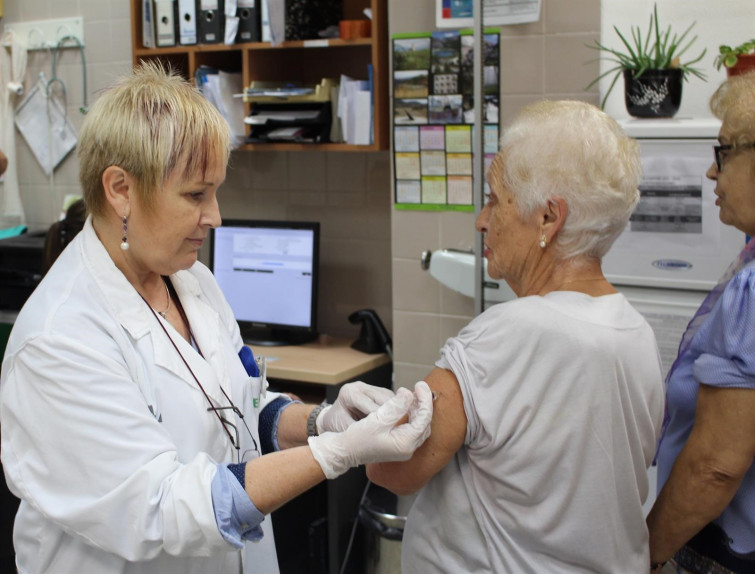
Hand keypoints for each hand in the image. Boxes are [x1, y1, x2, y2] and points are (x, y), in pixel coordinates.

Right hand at [309, 382, 433, 478]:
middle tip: (418, 387)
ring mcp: (403, 449)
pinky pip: (411, 429)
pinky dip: (411, 416)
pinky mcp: (398, 446)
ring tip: (412, 394)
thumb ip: (395, 406)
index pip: (424, 418)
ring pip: (419, 426)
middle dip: (423, 404)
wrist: (343, 452)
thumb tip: (409, 394)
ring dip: (417, 409)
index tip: (420, 384)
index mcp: (405, 443)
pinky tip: (405, 405)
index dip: (424, 399)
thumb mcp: (376, 419)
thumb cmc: (356, 438)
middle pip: (424, 423)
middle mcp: (407, 449)